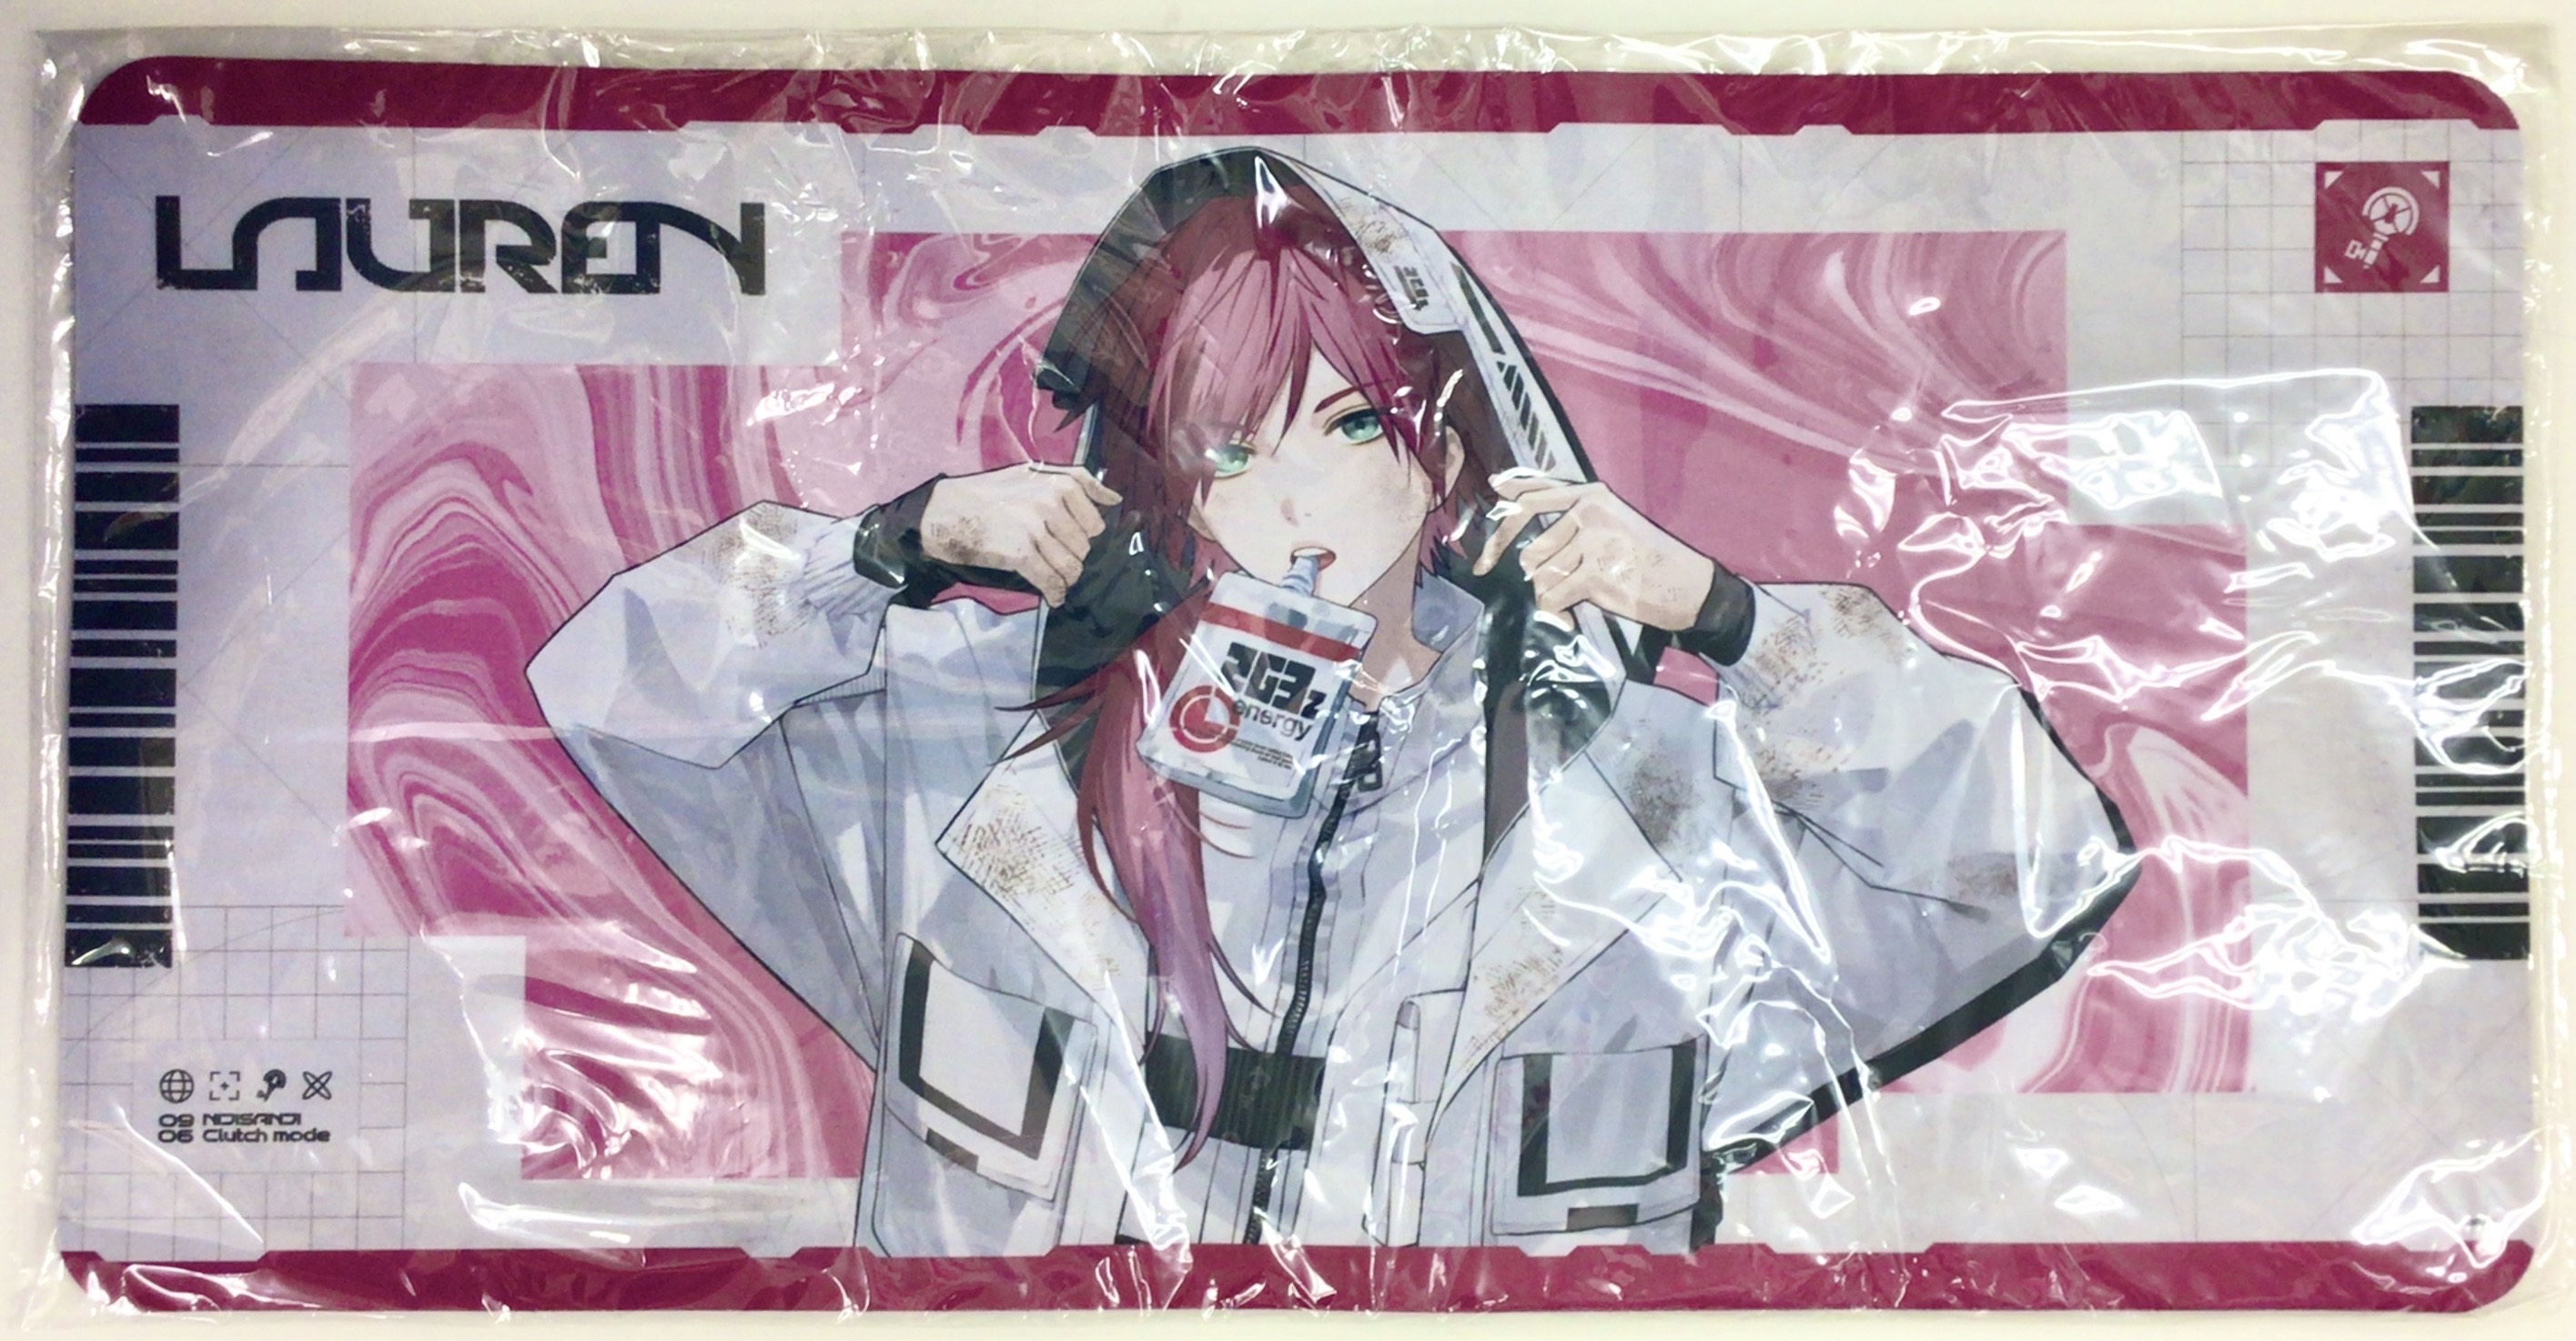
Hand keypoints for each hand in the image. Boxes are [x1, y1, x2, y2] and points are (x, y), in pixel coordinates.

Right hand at [919, 463, 1120, 606]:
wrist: (946, 511)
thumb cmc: (990, 493)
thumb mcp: (1034, 474)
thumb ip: (1077, 481)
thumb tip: (1115, 499)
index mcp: (1059, 482)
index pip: (1095, 522)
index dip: (1084, 536)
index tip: (1068, 540)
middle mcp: (1050, 502)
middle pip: (1084, 546)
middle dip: (1073, 557)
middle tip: (1053, 558)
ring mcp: (1035, 528)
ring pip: (1072, 566)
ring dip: (1065, 577)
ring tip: (1054, 577)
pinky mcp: (1021, 553)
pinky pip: (1052, 580)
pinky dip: (1055, 593)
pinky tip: (1053, 597)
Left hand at [1471, 472, 1717, 631]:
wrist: (1688, 586)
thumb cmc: (1649, 557)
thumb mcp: (1613, 521)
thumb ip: (1570, 515)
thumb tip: (1513, 502)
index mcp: (1592, 495)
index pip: (1533, 498)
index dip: (1504, 513)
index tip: (1490, 517)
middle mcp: (1589, 513)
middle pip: (1532, 551)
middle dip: (1540, 577)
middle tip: (1558, 589)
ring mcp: (1592, 543)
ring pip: (1539, 576)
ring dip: (1552, 594)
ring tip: (1579, 597)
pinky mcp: (1594, 575)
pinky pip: (1550, 598)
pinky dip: (1557, 613)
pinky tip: (1573, 613)